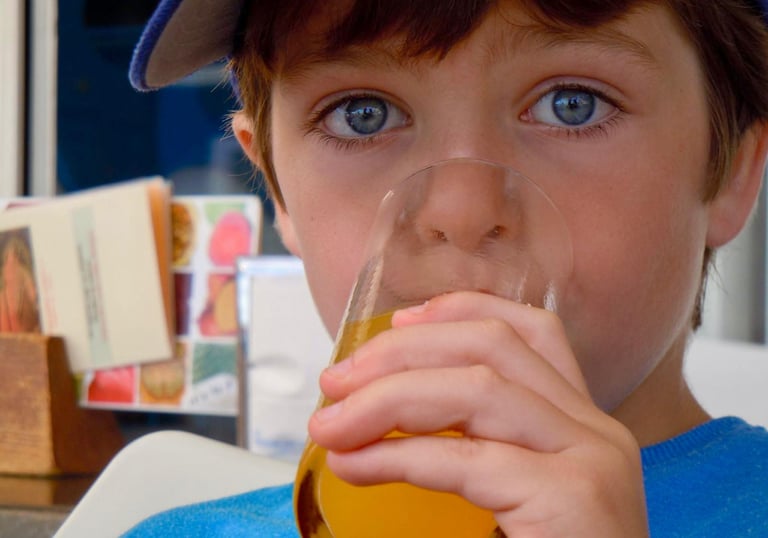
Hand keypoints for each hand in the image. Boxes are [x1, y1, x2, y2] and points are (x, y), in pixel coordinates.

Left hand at [308, 291, 648, 536]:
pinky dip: (398, 454)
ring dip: (388, 397)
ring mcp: (591, 462)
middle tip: (338, 380)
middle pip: (494, 347)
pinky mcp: (573, 500)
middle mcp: (596, 433)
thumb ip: (470, 448)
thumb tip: (373, 420)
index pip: (532, 333)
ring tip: (333, 423)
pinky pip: (466, 459)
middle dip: (402, 352)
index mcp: (582, 426)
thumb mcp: (508, 493)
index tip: (399, 322)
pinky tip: (356, 465)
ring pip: (478, 387)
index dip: (463, 311)